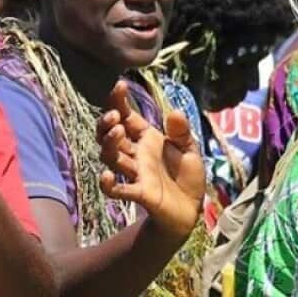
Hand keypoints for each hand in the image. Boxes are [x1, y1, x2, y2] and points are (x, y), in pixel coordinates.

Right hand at [97, 81, 204, 239]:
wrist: (191, 210)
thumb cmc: (187, 177)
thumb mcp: (190, 149)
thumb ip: (181, 132)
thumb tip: (174, 111)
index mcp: (147, 140)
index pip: (127, 117)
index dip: (119, 102)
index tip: (119, 86)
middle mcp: (137, 155)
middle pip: (111, 135)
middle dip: (107, 124)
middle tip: (115, 116)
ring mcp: (135, 174)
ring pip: (111, 157)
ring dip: (109, 144)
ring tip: (117, 132)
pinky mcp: (140, 193)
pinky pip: (118, 190)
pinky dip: (109, 185)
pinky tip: (106, 177)